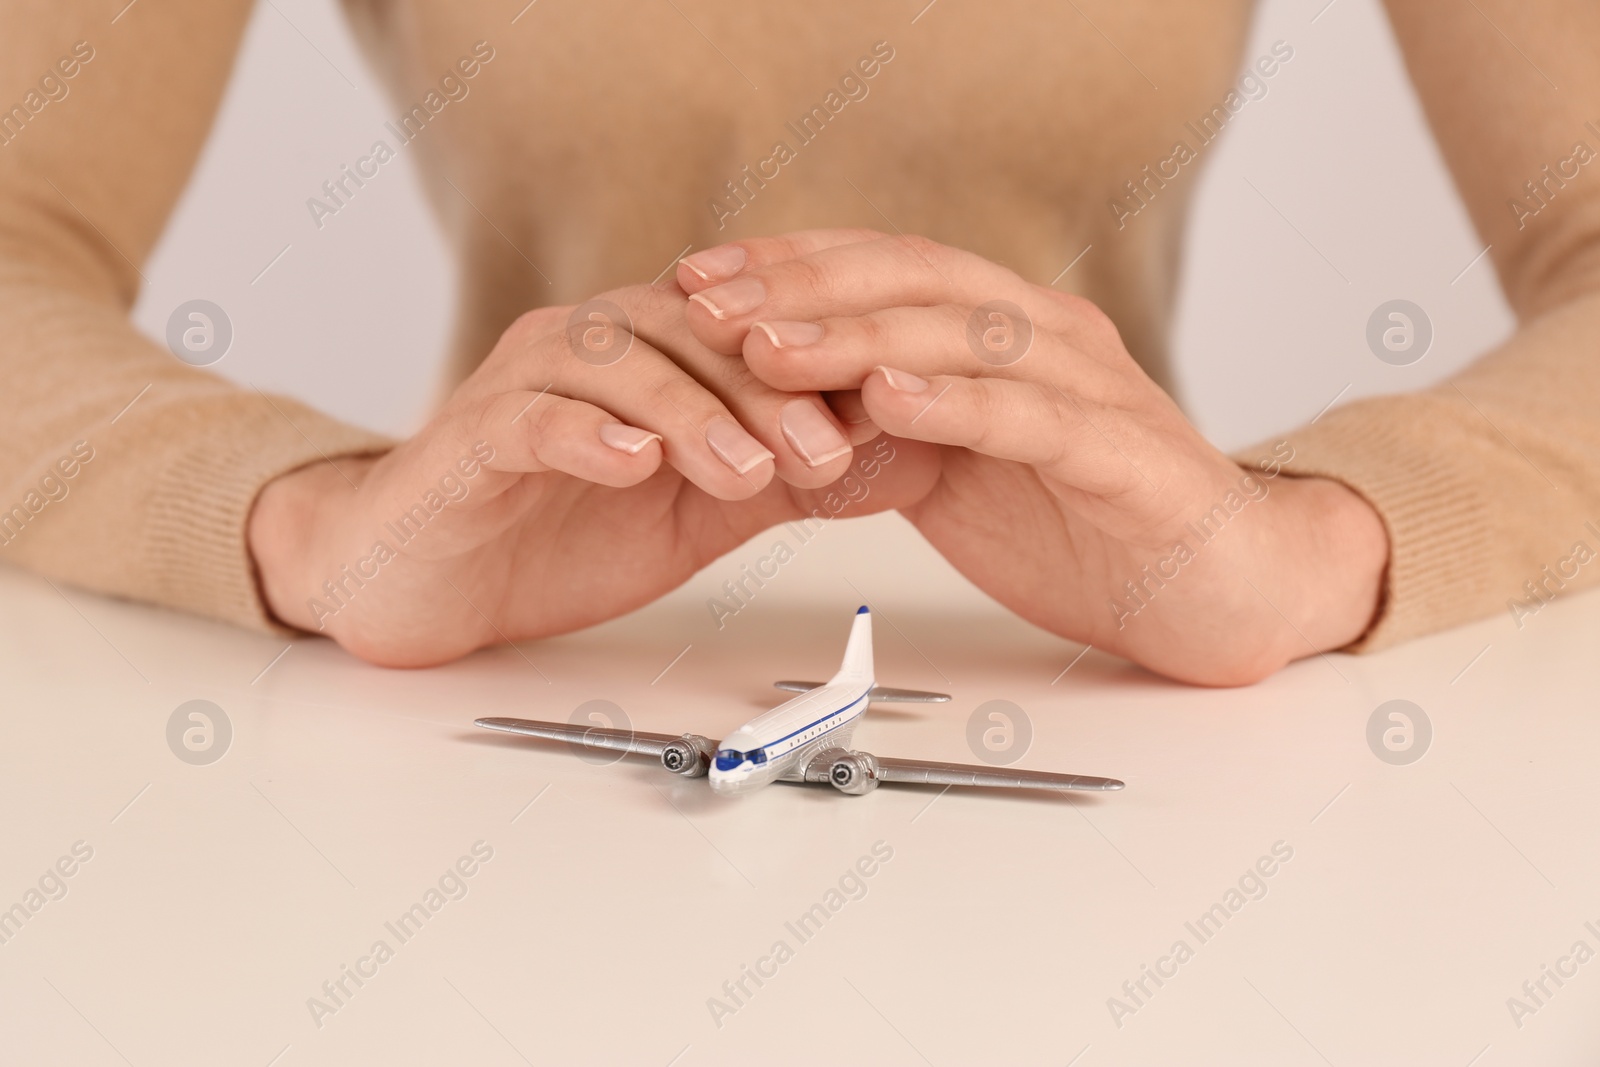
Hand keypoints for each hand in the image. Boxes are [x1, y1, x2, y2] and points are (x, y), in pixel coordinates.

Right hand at [248, 281, 936, 665]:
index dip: (820, 368)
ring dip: (690, 412)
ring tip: (749, 469)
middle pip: (692, 336)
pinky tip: (632, 463)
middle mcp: (589, 346)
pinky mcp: (469, 438)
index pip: (746, 334)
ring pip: (616, 365)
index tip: (891, 417)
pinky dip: (584, 435)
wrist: (422, 577)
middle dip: (772, 391)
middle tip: (835, 450)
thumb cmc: (555, 532)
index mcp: (650, 352)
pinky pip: (529, 419)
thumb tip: (899, 458)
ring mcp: (524, 384)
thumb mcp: (697, 511)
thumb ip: (782, 478)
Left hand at [676, 231, 1388, 684]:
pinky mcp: (1126, 456)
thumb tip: (781, 414)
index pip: (886, 269)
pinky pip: (1031, 416)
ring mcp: (1092, 390)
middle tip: (709, 304)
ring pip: (963, 338)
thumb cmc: (1089, 527)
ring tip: (769, 347)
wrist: (1226, 590)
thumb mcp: (959, 476)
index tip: (698, 278)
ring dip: (858, 339)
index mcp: (1005, 334)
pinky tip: (886, 401)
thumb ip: (887, 433)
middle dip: (802, 288)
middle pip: (915, 281)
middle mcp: (1049, 338)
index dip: (789, 265)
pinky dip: (955, 404)